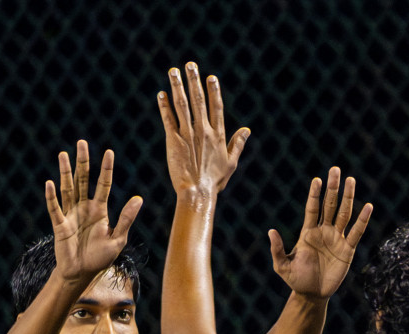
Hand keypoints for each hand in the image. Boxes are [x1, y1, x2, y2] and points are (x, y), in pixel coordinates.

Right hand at [45, 140, 142, 282]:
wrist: (81, 274)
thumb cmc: (100, 258)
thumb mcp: (118, 239)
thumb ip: (126, 219)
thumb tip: (139, 198)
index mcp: (100, 210)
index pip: (104, 184)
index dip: (106, 169)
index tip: (109, 152)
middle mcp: (84, 208)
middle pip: (83, 180)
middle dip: (83, 162)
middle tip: (82, 142)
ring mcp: (71, 215)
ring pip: (68, 189)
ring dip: (65, 172)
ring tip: (63, 154)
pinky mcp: (60, 225)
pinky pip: (55, 209)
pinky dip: (52, 197)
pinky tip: (50, 183)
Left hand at [158, 62, 250, 196]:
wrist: (197, 193)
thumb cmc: (214, 182)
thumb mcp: (231, 163)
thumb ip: (238, 144)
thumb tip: (247, 130)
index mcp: (217, 135)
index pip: (216, 107)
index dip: (213, 91)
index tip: (210, 77)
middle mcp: (203, 131)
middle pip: (198, 100)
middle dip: (194, 81)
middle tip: (190, 65)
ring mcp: (187, 135)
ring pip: (182, 105)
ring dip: (177, 86)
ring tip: (173, 71)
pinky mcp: (173, 141)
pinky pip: (168, 119)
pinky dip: (164, 106)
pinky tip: (161, 94)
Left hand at [269, 168, 372, 299]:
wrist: (312, 294)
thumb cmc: (296, 280)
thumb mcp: (282, 266)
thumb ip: (278, 249)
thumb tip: (271, 231)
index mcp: (308, 232)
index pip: (312, 209)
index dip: (314, 195)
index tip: (317, 180)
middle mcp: (324, 231)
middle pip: (330, 205)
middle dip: (332, 188)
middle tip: (335, 169)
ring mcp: (337, 239)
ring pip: (344, 214)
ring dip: (348, 197)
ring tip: (351, 180)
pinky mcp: (348, 250)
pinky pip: (356, 232)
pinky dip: (362, 220)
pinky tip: (368, 206)